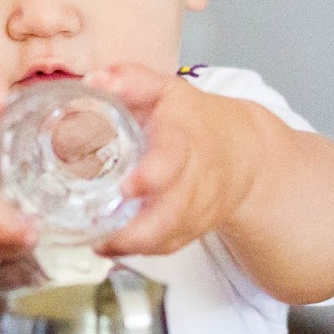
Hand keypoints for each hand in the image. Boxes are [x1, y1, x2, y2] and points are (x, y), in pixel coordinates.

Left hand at [86, 63, 263, 256]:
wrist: (240, 150)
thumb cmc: (192, 119)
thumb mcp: (166, 90)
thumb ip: (130, 81)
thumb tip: (92, 81)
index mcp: (184, 140)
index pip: (172, 160)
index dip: (151, 177)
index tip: (126, 188)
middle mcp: (195, 179)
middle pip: (172, 213)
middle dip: (139, 230)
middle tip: (103, 234)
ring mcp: (197, 207)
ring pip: (170, 236)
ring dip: (135, 246)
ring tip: (101, 244)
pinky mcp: (195, 227)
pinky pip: (171, 246)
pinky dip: (143, 252)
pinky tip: (114, 248)